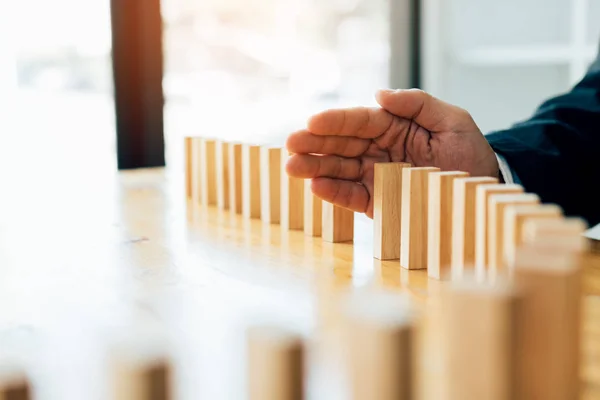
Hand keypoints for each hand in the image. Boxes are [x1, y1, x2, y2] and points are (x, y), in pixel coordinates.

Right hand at [285, 88, 498, 217]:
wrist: (482, 194)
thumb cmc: (470, 154)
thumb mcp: (453, 121)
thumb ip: (418, 104)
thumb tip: (379, 94)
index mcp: (394, 126)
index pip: (360, 121)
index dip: (336, 121)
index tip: (313, 121)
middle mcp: (380, 150)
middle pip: (342, 145)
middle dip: (315, 144)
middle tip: (290, 145)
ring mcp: (376, 176)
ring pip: (340, 170)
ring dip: (315, 168)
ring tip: (292, 167)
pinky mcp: (378, 202)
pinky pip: (353, 196)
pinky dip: (334, 193)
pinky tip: (316, 187)